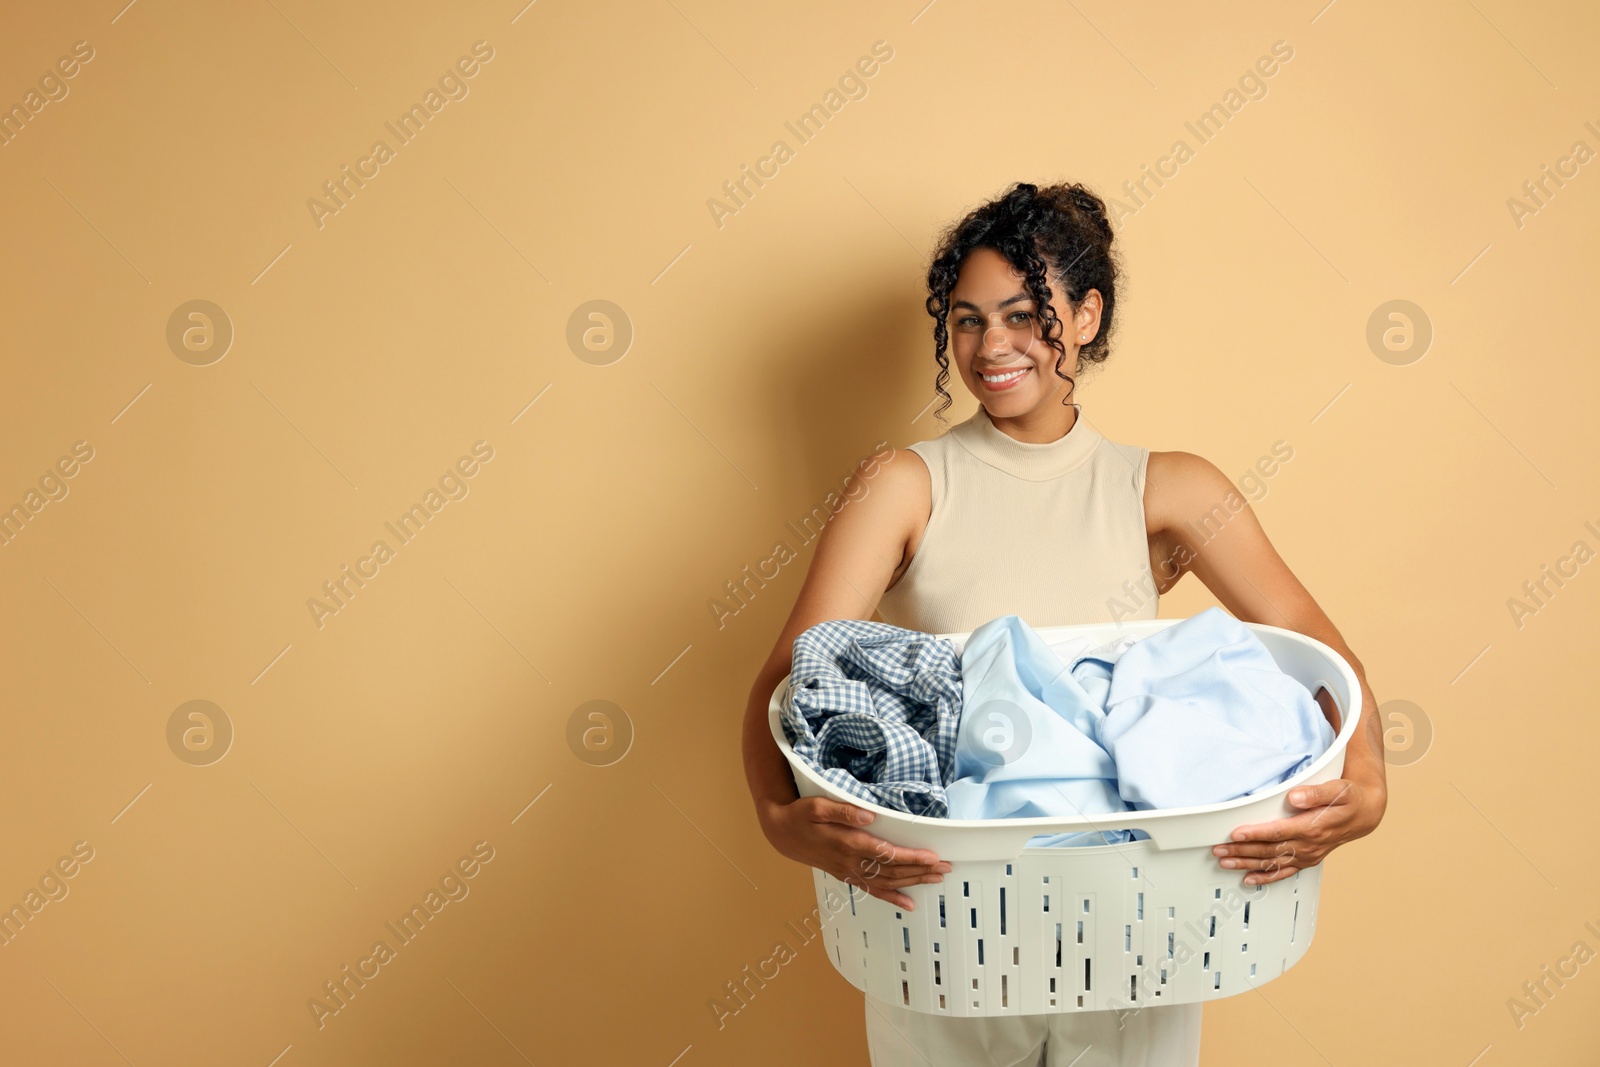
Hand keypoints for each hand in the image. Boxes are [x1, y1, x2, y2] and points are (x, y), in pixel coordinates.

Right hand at [760, 796, 951, 909]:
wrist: (782, 834)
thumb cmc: (801, 816)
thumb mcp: (817, 805)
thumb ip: (842, 810)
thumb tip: (867, 815)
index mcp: (847, 843)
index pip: (886, 853)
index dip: (911, 856)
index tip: (932, 856)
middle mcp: (851, 861)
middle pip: (893, 870)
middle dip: (921, 870)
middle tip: (946, 868)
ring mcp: (850, 871)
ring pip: (887, 882)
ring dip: (913, 882)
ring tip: (937, 879)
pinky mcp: (848, 875)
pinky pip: (873, 891)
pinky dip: (892, 898)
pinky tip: (909, 903)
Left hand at [1212, 773, 1387, 885]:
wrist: (1364, 813)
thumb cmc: (1348, 798)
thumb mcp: (1338, 789)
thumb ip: (1315, 793)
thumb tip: (1295, 797)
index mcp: (1313, 827)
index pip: (1279, 832)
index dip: (1256, 833)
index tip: (1236, 833)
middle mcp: (1309, 844)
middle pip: (1270, 850)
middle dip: (1242, 851)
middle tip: (1219, 849)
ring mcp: (1307, 854)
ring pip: (1272, 862)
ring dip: (1247, 864)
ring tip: (1224, 862)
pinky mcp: (1306, 859)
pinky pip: (1284, 872)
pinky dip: (1265, 877)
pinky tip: (1248, 879)